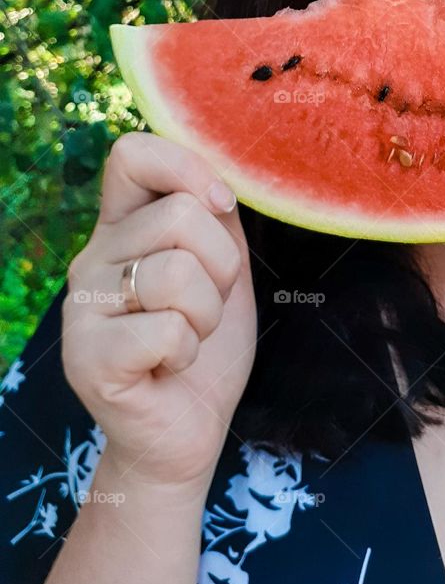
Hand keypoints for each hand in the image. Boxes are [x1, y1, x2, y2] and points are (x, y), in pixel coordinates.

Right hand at [62, 132, 257, 489]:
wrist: (186, 430)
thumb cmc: (205, 343)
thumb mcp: (221, 267)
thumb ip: (214, 217)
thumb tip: (218, 179)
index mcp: (124, 228)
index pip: (132, 154)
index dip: (187, 168)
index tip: (220, 207)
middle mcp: (93, 258)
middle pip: (180, 215)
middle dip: (222, 266)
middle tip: (208, 305)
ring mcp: (82, 308)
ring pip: (176, 271)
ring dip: (208, 314)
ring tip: (188, 336)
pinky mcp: (87, 359)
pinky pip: (166, 329)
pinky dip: (188, 351)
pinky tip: (168, 366)